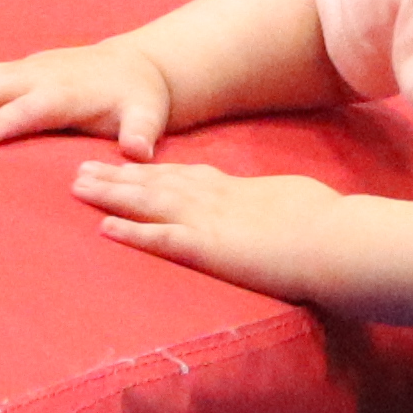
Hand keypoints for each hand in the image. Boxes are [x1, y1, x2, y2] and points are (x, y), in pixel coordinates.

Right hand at [0, 41, 170, 149]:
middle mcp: (36, 77)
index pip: (27, 110)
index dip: (1, 124)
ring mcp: (22, 70)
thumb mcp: (147, 116)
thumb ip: (141, 133)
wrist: (135, 64)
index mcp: (63, 93)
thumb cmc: (138, 98)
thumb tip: (139, 152)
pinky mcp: (15, 69)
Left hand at [77, 155, 347, 297]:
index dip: (149, 170)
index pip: (183, 176)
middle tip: (79, 168)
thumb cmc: (329, 224)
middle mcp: (214, 200)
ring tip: (76, 187)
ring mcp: (208, 222)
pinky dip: (131, 233)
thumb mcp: (297, 202)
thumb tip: (281, 207)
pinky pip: (160, 240)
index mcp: (235, 190)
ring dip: (110, 195)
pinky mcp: (209, 249)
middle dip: (116, 176)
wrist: (336, 238)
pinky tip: (103, 229)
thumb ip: (276, 204)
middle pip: (154, 183)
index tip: (122, 163)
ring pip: (148, 203)